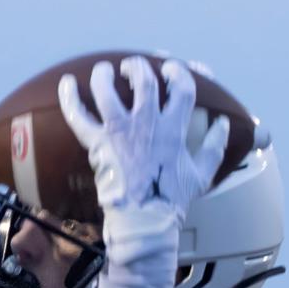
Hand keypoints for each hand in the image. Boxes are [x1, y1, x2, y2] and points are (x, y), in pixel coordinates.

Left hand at [59, 57, 229, 240]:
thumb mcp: (201, 175)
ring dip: (103, 75)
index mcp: (173, 129)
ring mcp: (119, 132)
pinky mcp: (97, 144)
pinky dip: (69, 98)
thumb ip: (214, 148)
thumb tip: (223, 124)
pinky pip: (78, 116)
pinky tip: (66, 83)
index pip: (182, 87)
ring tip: (103, 71)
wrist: (144, 220)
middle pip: (143, 79)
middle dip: (138, 66)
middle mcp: (146, 124)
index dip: (178, 72)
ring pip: (107, 90)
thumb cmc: (171, 200)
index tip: (171, 69)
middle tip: (132, 67)